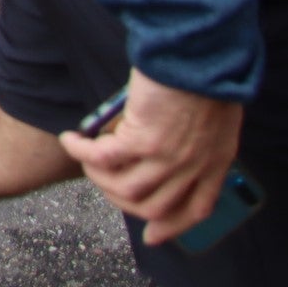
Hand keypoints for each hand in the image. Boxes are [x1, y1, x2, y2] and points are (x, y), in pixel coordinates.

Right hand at [60, 70, 245, 245]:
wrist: (199, 53)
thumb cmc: (205, 71)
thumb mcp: (215, 116)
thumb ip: (198, 138)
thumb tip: (167, 141)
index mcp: (216, 162)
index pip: (195, 209)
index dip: (171, 226)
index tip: (152, 235)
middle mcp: (193, 168)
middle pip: (152, 206)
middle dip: (122, 201)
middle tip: (104, 184)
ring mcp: (169, 159)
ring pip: (124, 188)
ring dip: (98, 178)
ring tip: (84, 156)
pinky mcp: (142, 141)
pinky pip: (103, 158)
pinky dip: (82, 152)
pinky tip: (71, 139)